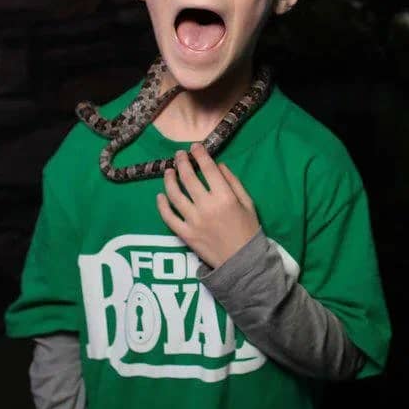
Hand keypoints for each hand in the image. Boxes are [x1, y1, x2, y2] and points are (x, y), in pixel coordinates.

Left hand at [157, 143, 259, 269]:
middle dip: (182, 162)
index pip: (208, 169)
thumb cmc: (248, 230)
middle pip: (188, 178)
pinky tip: (160, 195)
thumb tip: (218, 165)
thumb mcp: (248, 203)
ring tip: (168, 171)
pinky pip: (168, 217)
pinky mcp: (185, 234)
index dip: (199, 154)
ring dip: (169, 180)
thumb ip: (233, 182)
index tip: (194, 146)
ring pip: (174, 195)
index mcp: (225, 197)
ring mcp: (193, 221)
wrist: (243, 262)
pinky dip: (162, 205)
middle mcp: (206, 206)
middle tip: (179, 155)